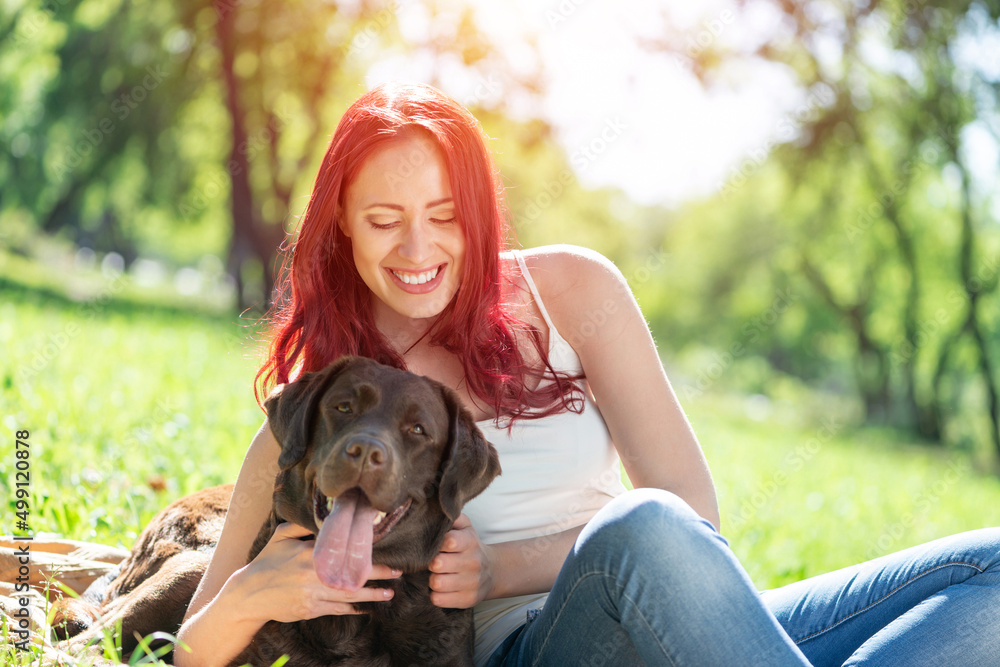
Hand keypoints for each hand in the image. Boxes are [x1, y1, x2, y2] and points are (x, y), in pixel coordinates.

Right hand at [232, 522, 400, 623]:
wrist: (248, 594)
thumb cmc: (266, 561)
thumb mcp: (281, 536)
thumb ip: (302, 525)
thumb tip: (324, 515)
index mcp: (309, 554)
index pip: (344, 552)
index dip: (365, 553)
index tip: (385, 550)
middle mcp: (314, 575)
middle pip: (352, 575)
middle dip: (378, 575)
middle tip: (397, 573)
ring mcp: (312, 594)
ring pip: (348, 596)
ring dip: (371, 595)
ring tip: (389, 594)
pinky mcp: (310, 610)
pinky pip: (336, 609)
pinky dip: (352, 609)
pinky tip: (365, 608)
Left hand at [428, 514, 494, 608]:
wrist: (492, 571)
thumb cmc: (470, 547)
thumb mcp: (465, 527)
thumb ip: (452, 516)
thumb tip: (435, 511)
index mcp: (470, 542)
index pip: (449, 541)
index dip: (436, 543)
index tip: (436, 545)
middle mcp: (473, 563)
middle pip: (438, 564)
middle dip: (431, 562)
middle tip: (433, 562)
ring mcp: (471, 583)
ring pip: (436, 583)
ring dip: (432, 579)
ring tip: (438, 574)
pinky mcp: (467, 600)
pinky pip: (438, 599)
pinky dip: (435, 594)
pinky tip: (442, 587)